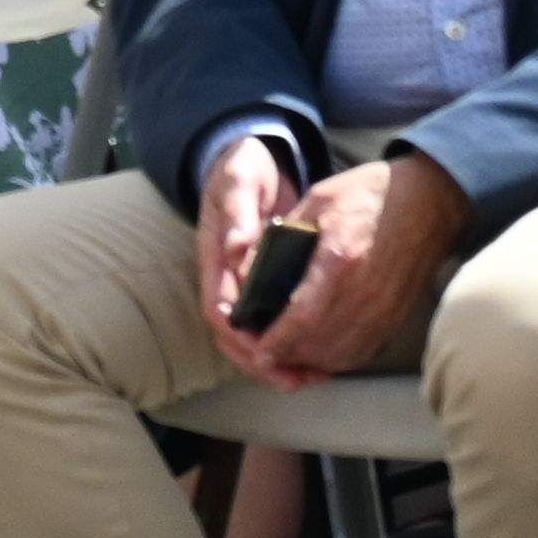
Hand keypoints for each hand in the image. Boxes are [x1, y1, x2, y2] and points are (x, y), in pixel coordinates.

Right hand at [196, 135, 302, 377]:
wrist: (254, 157)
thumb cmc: (243, 167)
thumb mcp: (239, 179)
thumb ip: (238, 212)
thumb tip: (237, 248)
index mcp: (214, 260)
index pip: (218, 311)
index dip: (240, 338)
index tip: (266, 353)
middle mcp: (228, 280)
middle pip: (235, 338)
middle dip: (263, 364)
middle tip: (296, 379)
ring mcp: (248, 285)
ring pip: (256, 338)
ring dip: (281, 362)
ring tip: (314, 376)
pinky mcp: (271, 286)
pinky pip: (278, 324)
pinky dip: (297, 344)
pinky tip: (323, 354)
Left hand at [237, 152, 467, 388]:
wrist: (429, 199)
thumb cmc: (370, 194)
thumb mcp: (317, 200)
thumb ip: (279, 236)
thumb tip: (246, 273)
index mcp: (340, 259)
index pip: (303, 316)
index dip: (277, 340)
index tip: (257, 350)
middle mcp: (365, 292)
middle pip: (319, 343)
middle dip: (287, 354)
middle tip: (264, 351)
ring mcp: (384, 309)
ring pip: (340, 355)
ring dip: (310, 361)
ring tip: (287, 354)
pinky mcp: (396, 317)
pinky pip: (362, 353)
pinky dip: (337, 359)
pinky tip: (320, 351)